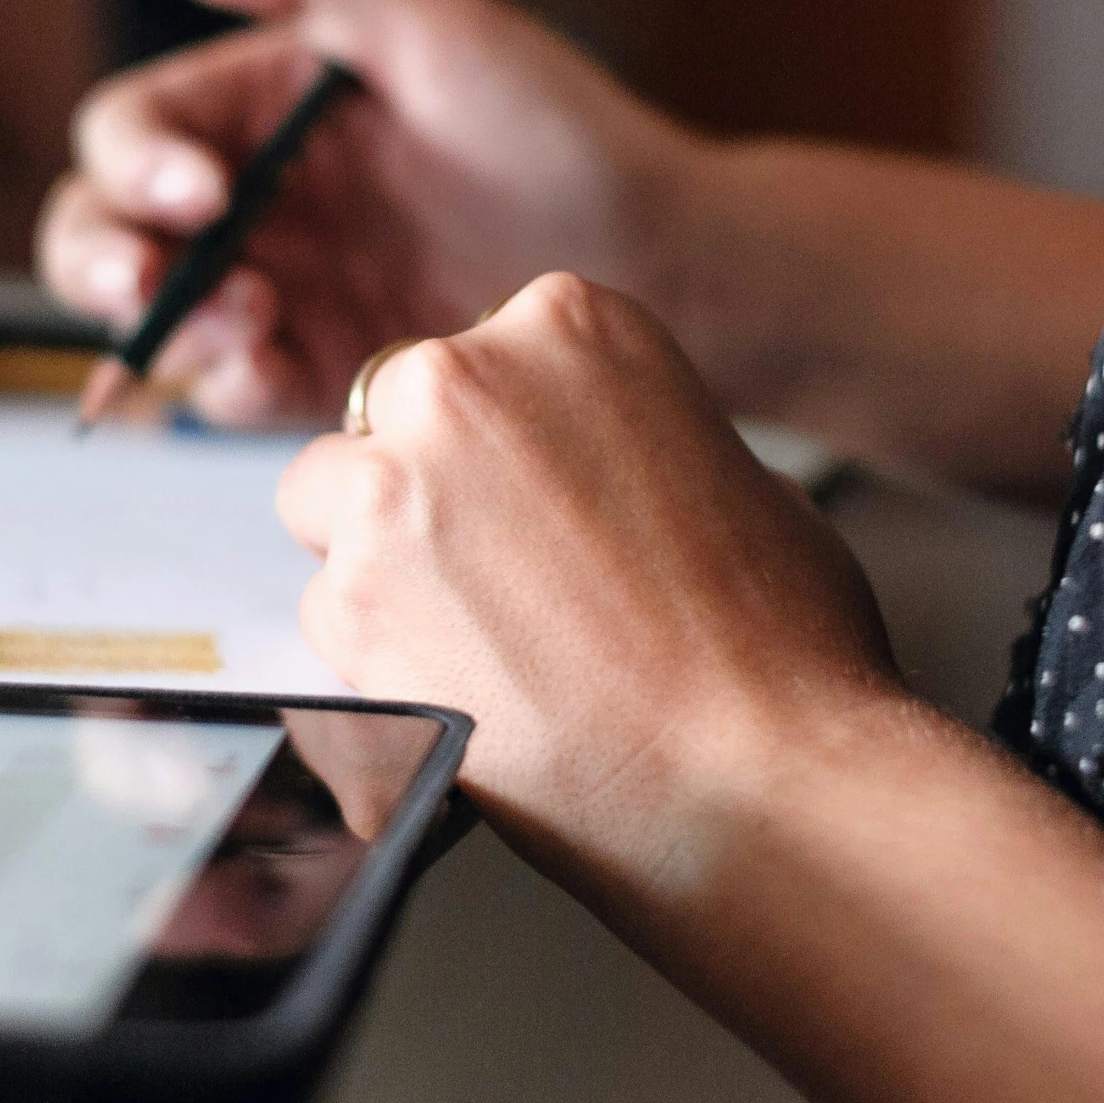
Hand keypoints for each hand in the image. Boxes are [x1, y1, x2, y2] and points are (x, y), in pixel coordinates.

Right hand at [37, 0, 700, 425]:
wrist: (664, 261)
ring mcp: (282, 288)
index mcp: (263, 103)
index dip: (136, 162)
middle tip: (147, 289)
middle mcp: (253, 197)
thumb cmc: (561, 130)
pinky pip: (233, 387)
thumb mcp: (442, 28)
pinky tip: (277, 369)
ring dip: (169, 328)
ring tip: (251, 323)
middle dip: (101, 261)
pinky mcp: (320, 368)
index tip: (200, 194)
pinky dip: (227, 386)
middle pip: (106, 229)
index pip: (136, 128)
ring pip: (156, 319)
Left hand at [274, 272, 899, 875]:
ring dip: (384, 565)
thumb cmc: (779, 645)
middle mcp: (462, 380)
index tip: (530, 499)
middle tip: (498, 575)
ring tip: (484, 644)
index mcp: (569, 324)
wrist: (754, 778)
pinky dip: (373, 656)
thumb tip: (602, 472)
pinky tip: (468, 693)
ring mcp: (392, 485)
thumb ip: (637, 443)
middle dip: (424, 488)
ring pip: (330, 507)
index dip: (497, 443)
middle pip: (385, 418)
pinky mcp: (348, 599)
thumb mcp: (740, 474)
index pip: (476, 362)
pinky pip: (324, 613)